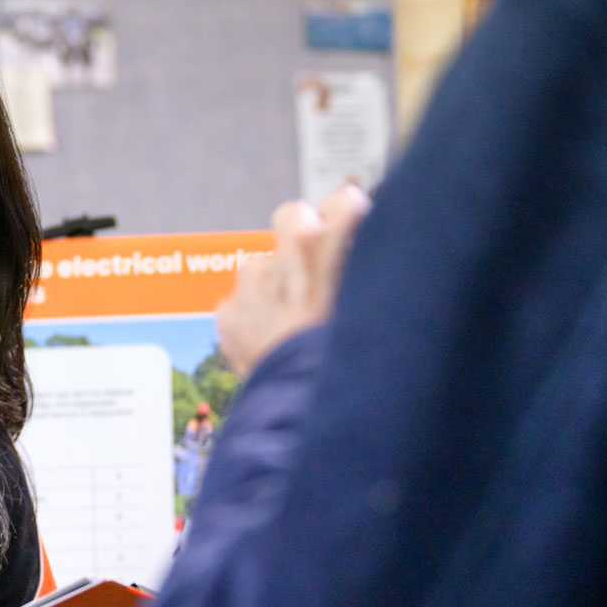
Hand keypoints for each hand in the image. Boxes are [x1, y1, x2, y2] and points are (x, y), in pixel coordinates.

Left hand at [217, 185, 370, 377]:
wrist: (307, 405)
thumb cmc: (351, 359)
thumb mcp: (377, 303)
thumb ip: (367, 267)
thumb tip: (367, 250)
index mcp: (333, 244)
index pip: (343, 201)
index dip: (345, 218)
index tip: (347, 231)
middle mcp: (290, 253)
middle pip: (294, 217)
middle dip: (302, 235)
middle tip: (315, 267)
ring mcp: (253, 282)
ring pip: (260, 264)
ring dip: (273, 283)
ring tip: (292, 322)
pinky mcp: (229, 312)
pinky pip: (239, 303)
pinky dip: (251, 318)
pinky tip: (271, 343)